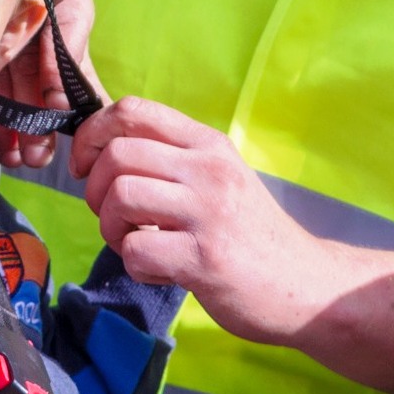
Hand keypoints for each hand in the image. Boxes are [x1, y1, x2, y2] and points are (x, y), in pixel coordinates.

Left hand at [0, 0, 108, 168]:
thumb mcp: (71, 12)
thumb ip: (69, 52)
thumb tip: (61, 102)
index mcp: (60, 61)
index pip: (66, 102)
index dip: (61, 127)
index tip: (57, 147)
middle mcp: (33, 68)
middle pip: (35, 111)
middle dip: (35, 138)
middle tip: (31, 161)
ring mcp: (4, 67)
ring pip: (6, 110)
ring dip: (8, 136)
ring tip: (8, 157)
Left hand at [71, 97, 328, 343]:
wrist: (306, 283)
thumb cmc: (252, 234)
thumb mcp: (220, 177)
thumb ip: (172, 161)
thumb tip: (103, 153)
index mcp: (208, 144)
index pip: (133, 110)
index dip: (92, 133)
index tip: (87, 165)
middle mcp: (208, 169)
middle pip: (116, 154)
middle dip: (95, 190)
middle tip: (113, 216)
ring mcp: (208, 212)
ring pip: (120, 197)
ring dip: (111, 228)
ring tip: (135, 244)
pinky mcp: (204, 258)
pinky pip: (135, 251)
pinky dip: (135, 267)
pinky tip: (160, 271)